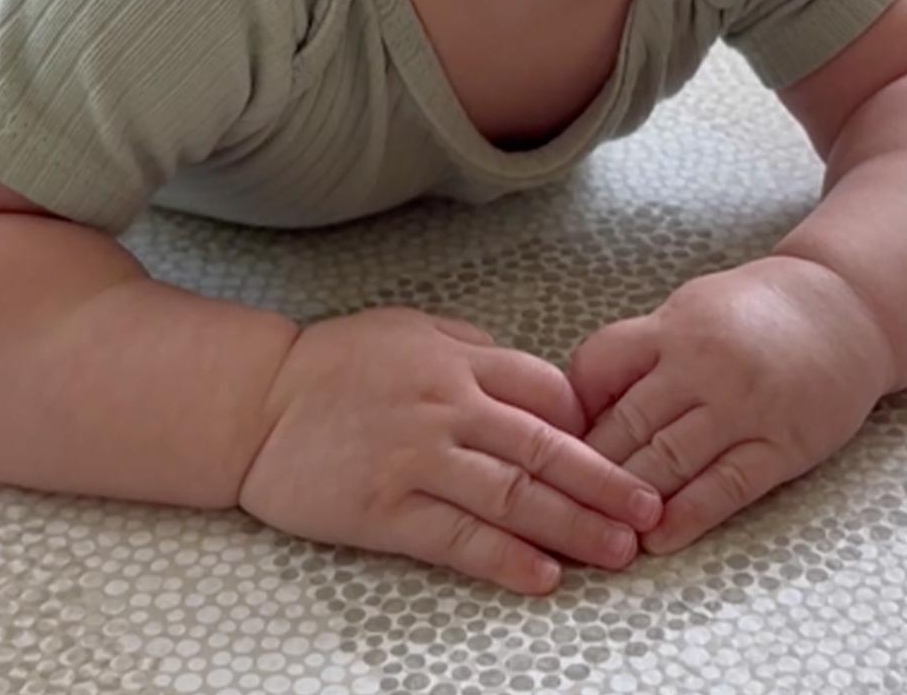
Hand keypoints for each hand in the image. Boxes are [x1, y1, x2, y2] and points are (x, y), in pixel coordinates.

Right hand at [237, 307, 664, 595]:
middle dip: (605, 483)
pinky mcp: (385, 510)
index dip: (592, 423)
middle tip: (652, 510)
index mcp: (460, 360)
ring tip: (618, 549)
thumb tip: (535, 382)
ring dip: (572, 526)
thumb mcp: (414, 330)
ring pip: (513, 496)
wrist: (254, 402)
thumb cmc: (336, 363)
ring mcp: (418, 459)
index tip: (623, 450)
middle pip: (545, 447)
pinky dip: (505, 559)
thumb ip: (476, 350)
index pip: (547, 390)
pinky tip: (544, 576)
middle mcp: (449, 407)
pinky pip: (458, 539)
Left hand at [567, 256, 894, 555]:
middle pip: (627, 422)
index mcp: (676, 323)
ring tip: (595, 533)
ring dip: (627, 500)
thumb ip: (645, 350)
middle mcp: (705, 362)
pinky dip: (686, 516)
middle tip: (551, 508)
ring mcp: (745, 404)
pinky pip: (726, 486)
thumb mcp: (694, 308)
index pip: (599, 366)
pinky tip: (657, 538)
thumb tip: (582, 405)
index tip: (546, 445)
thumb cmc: (759, 312)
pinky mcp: (783, 443)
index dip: (568, 411)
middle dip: (584, 469)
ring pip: (669, 460)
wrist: (848, 308)